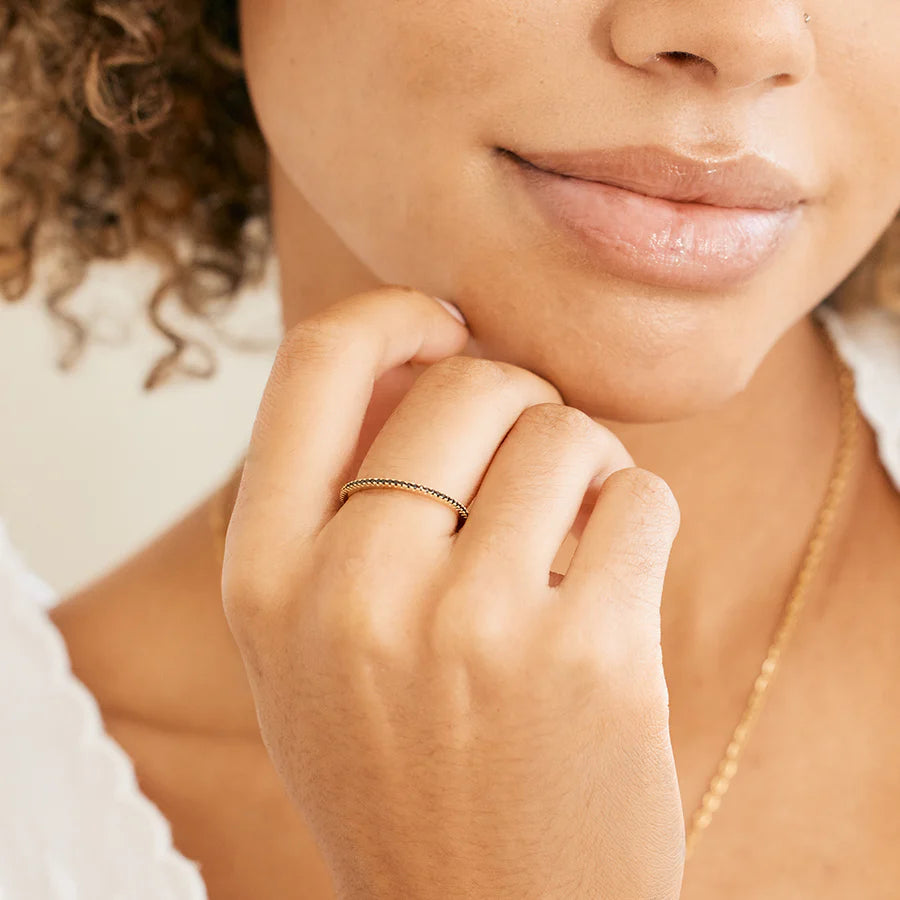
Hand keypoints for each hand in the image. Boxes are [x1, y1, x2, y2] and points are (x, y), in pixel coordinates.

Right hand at [222, 285, 685, 899]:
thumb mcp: (308, 648)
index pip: (315, 365)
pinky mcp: (589, 659)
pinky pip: (642, 497)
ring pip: (563, 432)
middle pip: (466, 385)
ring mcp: (471, 628)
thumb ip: (334, 505)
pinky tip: (615, 572)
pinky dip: (640, 514)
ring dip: (584, 461)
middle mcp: (353, 593)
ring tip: (573, 524)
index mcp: (265, 580)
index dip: (392, 316)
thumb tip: (421, 357)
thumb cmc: (400, 767)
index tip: (447, 328)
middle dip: (517, 398)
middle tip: (531, 457)